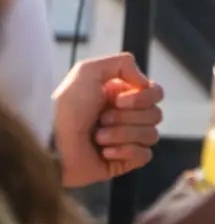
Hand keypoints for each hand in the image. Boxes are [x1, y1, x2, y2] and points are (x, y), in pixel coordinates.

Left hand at [52, 53, 162, 186]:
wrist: (50, 143)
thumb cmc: (64, 109)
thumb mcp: (88, 70)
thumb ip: (122, 63)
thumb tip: (144, 82)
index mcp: (121, 95)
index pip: (156, 94)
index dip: (143, 97)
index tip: (119, 101)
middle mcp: (126, 116)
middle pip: (156, 115)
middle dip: (128, 118)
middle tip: (102, 119)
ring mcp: (126, 140)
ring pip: (151, 135)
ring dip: (123, 135)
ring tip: (98, 137)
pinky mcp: (123, 161)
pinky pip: (144, 155)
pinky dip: (127, 152)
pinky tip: (105, 152)